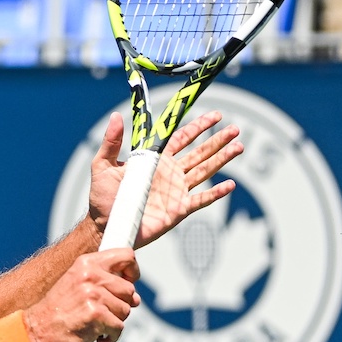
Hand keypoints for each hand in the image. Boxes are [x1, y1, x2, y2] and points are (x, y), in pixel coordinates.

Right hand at [22, 249, 139, 341]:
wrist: (38, 330)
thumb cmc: (60, 310)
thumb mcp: (78, 283)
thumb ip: (106, 283)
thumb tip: (137, 298)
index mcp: (86, 263)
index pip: (126, 256)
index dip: (132, 271)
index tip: (127, 281)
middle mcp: (90, 275)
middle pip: (129, 289)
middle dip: (121, 305)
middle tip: (101, 312)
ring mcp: (93, 294)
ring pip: (126, 310)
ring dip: (114, 322)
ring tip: (94, 322)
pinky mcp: (96, 315)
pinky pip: (119, 327)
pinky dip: (110, 336)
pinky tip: (95, 335)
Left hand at [88, 110, 242, 247]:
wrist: (105, 225)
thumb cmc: (103, 196)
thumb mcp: (103, 165)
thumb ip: (112, 142)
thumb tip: (115, 116)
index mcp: (155, 159)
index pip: (181, 138)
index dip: (198, 126)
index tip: (215, 115)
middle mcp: (170, 173)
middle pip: (200, 152)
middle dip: (217, 140)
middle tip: (236, 128)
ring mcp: (177, 191)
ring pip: (205, 171)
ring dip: (222, 159)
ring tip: (238, 147)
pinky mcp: (179, 209)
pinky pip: (201, 200)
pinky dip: (216, 193)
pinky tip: (230, 185)